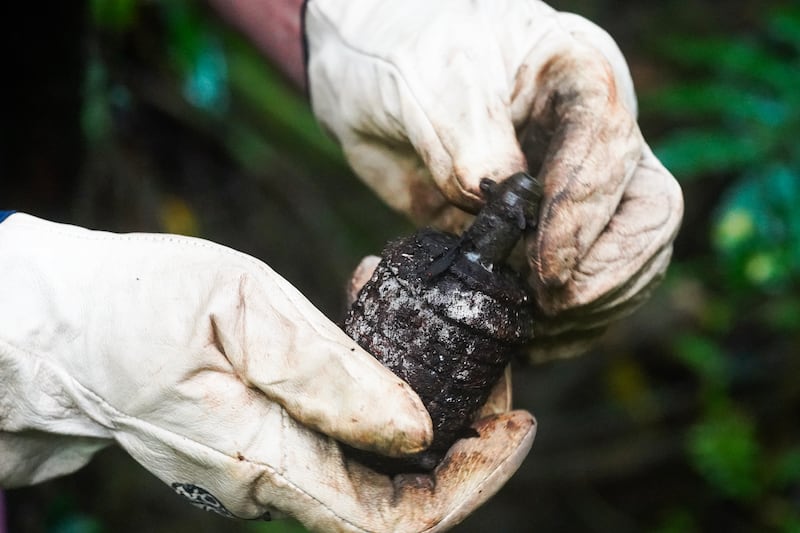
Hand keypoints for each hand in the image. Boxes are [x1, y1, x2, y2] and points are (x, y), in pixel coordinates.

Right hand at [0, 213, 533, 531]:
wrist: (63, 328)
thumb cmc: (138, 307)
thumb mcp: (242, 314)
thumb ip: (329, 378)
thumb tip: (413, 429)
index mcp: (264, 460)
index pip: (394, 518)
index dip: (472, 483)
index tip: (515, 425)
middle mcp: (267, 483)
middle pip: (395, 495)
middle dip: (463, 439)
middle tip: (493, 368)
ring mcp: (262, 468)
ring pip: (371, 464)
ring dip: (423, 408)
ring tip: (444, 337)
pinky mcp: (257, 443)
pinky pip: (336, 436)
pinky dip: (378, 394)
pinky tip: (380, 335)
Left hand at [305, 0, 682, 359]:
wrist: (379, 78)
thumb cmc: (404, 56)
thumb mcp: (425, 77)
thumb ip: (464, 131)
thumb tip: (494, 194)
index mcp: (576, 77)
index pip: (608, 148)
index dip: (583, 215)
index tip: (545, 268)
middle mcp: (593, 137)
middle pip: (649, 213)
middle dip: (605, 271)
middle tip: (547, 306)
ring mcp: (577, 190)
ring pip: (631, 259)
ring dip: (593, 307)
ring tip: (533, 330)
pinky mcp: (550, 234)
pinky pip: (588, 286)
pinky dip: (570, 325)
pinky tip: (531, 343)